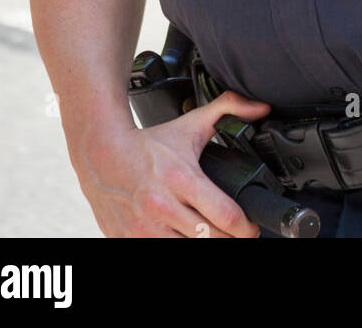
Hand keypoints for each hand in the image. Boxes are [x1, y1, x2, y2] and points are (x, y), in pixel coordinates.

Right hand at [75, 90, 271, 237]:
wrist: (100, 156)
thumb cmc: (148, 143)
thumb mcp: (189, 124)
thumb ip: (228, 110)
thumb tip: (261, 107)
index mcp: (182, 179)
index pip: (226, 216)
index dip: (246, 227)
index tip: (251, 227)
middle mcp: (163, 207)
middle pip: (212, 240)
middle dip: (229, 238)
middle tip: (234, 232)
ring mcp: (145, 229)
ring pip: (188, 251)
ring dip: (204, 244)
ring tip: (211, 234)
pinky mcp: (129, 241)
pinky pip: (160, 254)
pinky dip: (177, 246)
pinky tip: (184, 236)